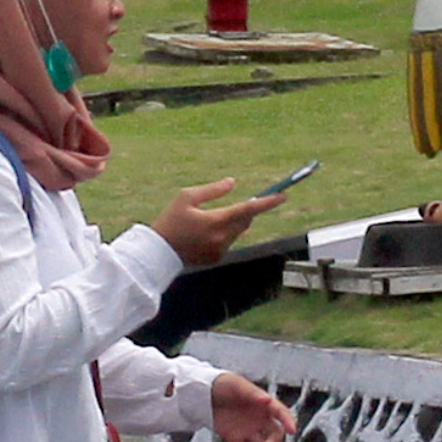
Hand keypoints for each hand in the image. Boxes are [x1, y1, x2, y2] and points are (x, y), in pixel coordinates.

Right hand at [149, 178, 279, 269]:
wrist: (157, 252)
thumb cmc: (170, 221)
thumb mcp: (186, 197)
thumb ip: (212, 190)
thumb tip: (232, 183)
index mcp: (215, 221)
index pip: (248, 209)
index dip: (267, 202)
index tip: (283, 196)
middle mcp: (222, 237)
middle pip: (246, 220)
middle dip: (245, 210)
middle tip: (237, 203)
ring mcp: (220, 250)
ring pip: (238, 231)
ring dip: (233, 222)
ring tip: (209, 220)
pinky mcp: (217, 258)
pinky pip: (229, 241)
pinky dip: (224, 233)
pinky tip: (204, 233)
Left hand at [206, 373, 293, 441]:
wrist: (203, 393)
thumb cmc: (223, 384)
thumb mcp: (237, 384)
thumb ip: (252, 393)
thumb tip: (267, 400)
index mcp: (264, 405)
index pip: (281, 413)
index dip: (289, 421)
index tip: (292, 430)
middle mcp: (260, 419)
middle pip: (274, 435)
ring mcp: (249, 430)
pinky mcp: (236, 438)